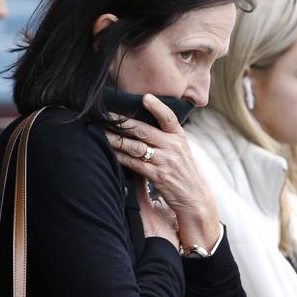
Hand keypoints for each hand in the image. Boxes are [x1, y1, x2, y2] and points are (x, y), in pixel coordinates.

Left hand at [104, 94, 219, 250]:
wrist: (196, 199)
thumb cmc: (183, 172)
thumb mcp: (180, 151)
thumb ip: (166, 138)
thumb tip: (142, 125)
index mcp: (179, 137)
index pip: (169, 118)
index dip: (157, 107)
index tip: (145, 97)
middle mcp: (173, 147)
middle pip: (144, 130)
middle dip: (122, 122)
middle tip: (104, 114)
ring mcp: (166, 161)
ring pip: (136, 146)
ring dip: (116, 139)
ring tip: (100, 132)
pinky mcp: (158, 176)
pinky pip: (135, 164)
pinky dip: (120, 157)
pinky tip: (109, 152)